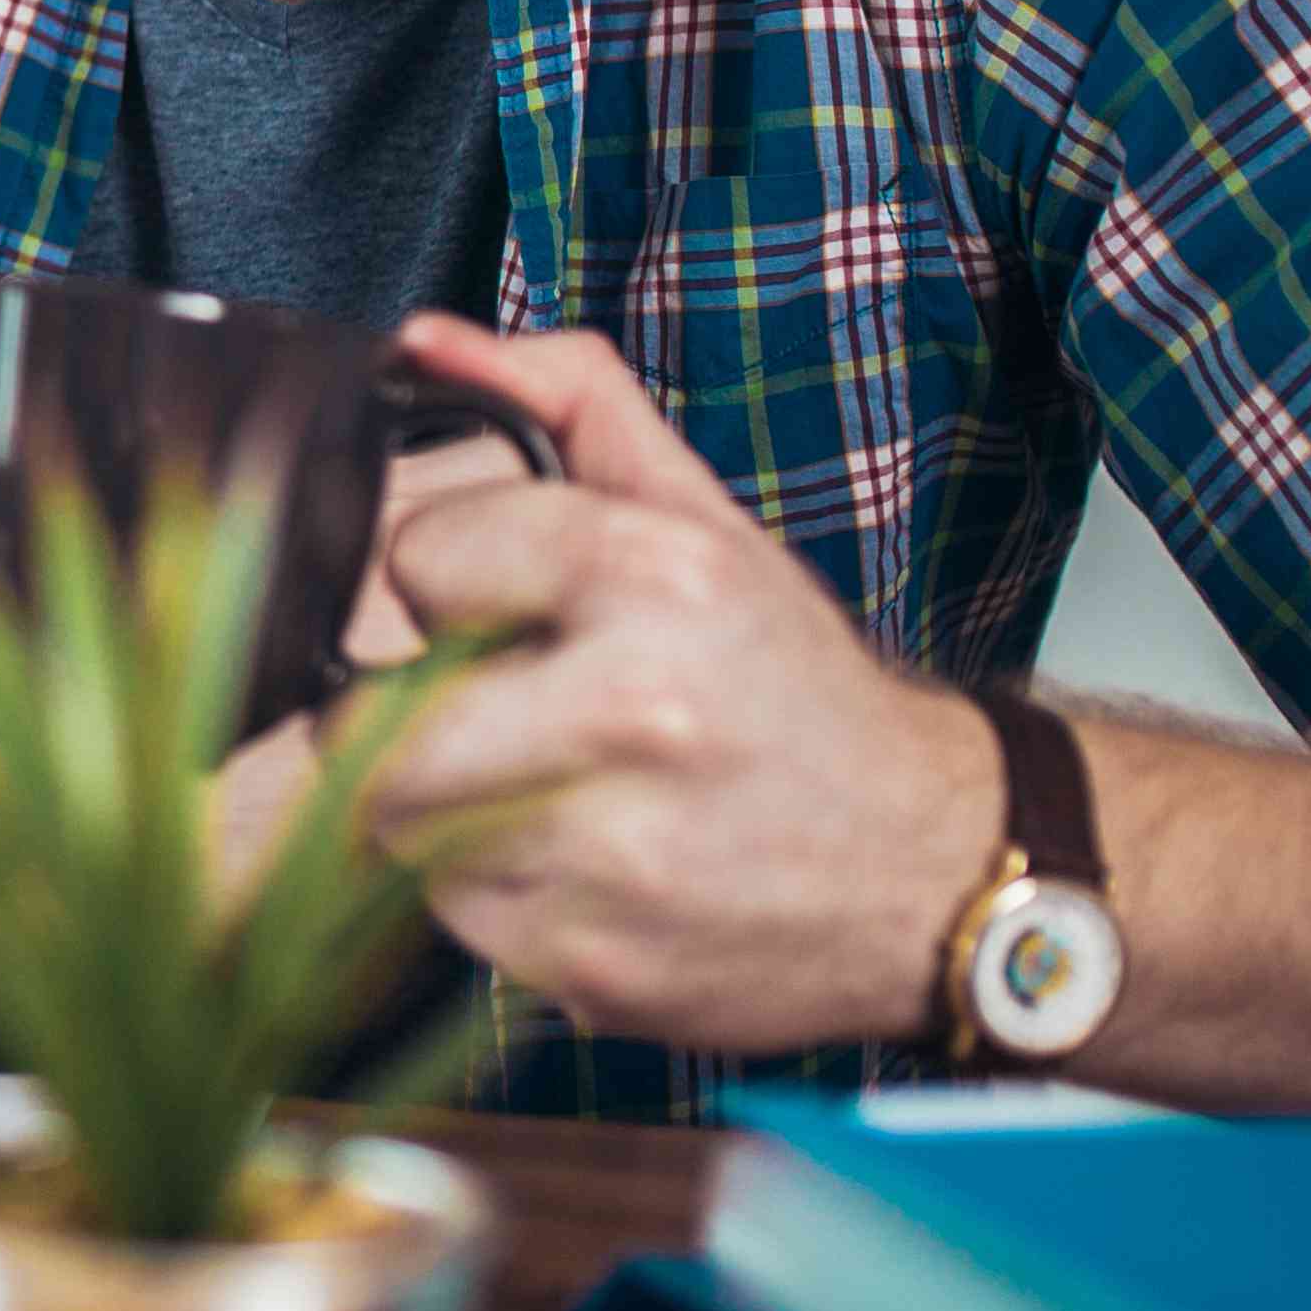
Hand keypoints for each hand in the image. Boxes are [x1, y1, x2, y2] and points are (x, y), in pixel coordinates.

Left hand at [353, 310, 1000, 1052]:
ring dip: (440, 810)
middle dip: (408, 714)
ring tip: (538, 789)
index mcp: (657, 578)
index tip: (499, 606)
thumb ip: (561, 403)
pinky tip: (577, 867)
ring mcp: (614, 854)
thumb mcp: (702, 520)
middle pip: (372, 718)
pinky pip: (453, 922)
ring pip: (397, 828)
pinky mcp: (595, 966)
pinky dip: (489, 897)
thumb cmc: (795, 691)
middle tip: (490, 712)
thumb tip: (422, 345)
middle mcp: (635, 712)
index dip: (446, 583)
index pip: (417, 558)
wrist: (938, 867)